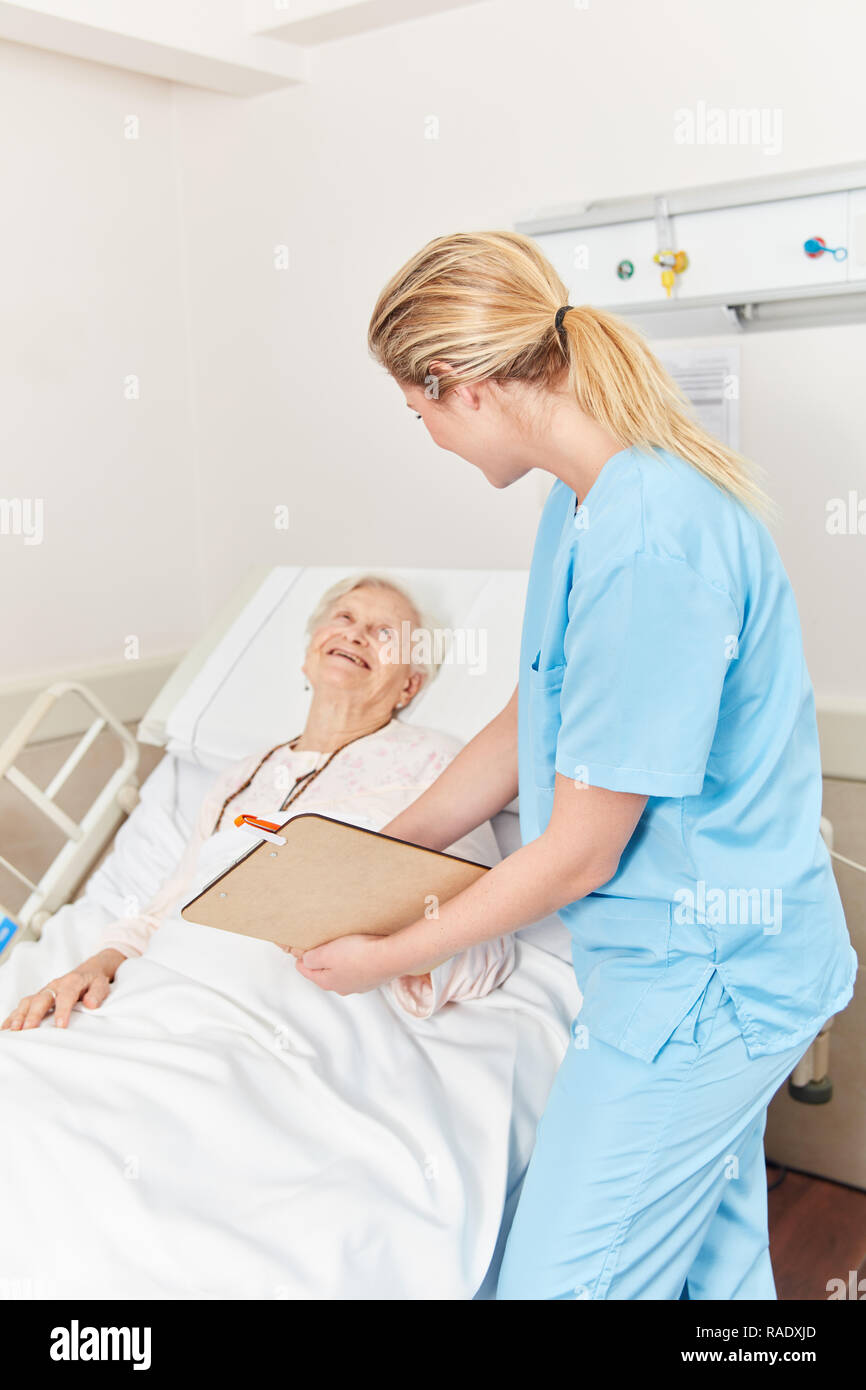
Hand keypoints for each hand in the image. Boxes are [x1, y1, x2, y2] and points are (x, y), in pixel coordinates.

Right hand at [1, 949, 125, 1030]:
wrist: (88, 972)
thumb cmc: (94, 982)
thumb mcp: (102, 985)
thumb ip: (97, 994)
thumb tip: (91, 1004)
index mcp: (71, 982)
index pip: (65, 996)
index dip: (62, 1010)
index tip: (60, 1026)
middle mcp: (55, 986)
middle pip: (41, 998)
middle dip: (34, 1014)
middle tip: (28, 1029)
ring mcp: (45, 991)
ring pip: (28, 1001)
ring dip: (20, 1015)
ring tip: (14, 1030)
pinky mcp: (38, 997)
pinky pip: (23, 1006)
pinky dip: (13, 1016)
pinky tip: (6, 1028)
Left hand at [293, 934, 393, 995]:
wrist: (390, 957)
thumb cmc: (360, 955)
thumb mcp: (326, 953)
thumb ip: (311, 958)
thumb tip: (305, 960)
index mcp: (327, 982)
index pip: (306, 971)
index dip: (302, 958)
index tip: (302, 949)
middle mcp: (343, 988)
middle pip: (325, 972)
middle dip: (322, 960)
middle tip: (323, 945)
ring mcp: (359, 985)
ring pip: (343, 972)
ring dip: (341, 961)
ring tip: (344, 946)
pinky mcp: (373, 978)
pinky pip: (359, 969)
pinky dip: (357, 961)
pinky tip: (361, 950)